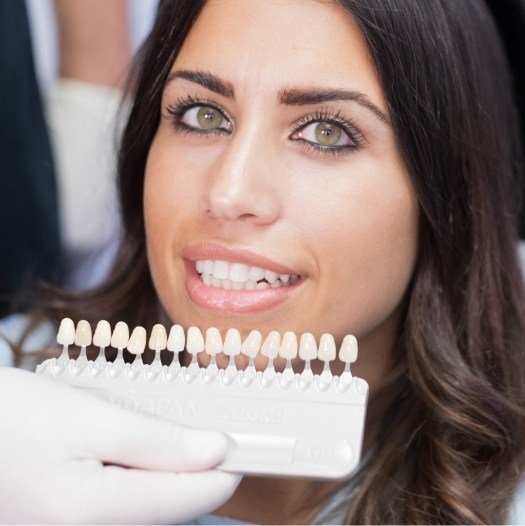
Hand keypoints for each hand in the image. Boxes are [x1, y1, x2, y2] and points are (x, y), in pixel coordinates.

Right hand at [0, 367, 239, 523]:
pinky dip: (139, 479)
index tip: (247, 443)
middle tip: (207, 426)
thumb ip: (155, 442)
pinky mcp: (70, 524)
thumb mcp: (89, 417)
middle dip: (194, 469)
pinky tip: (133, 451)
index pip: (187, 499)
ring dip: (167, 474)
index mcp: (89, 513)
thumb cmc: (13, 417)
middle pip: (169, 508)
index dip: (224, 469)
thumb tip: (214, 452)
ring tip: (166, 433)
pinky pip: (123, 509)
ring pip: (148, 510)